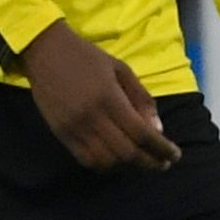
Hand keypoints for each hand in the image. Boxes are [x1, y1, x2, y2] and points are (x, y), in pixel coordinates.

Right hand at [21, 21, 179, 170]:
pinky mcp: (61, 133)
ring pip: (107, 161)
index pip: (141, 133)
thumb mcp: (121, 69)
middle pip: (126, 153)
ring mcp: (74, 128)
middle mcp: (92, 117)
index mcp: (109, 98)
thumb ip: (141, 98)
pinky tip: (116, 162)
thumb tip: (158, 130)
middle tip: (163, 164)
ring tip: (141, 163)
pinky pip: (86, 160)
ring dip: (128, 167)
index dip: (161, 148)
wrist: (45, 51)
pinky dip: (105, 166)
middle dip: (150, 163)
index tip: (175, 155)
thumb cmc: (87, 57)